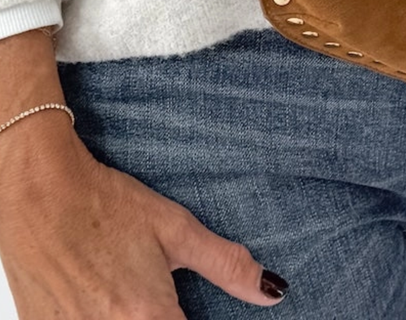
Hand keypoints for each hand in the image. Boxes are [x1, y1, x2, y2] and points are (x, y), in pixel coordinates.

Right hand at [0, 120, 288, 317]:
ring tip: (132, 289)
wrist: (38, 193)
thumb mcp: (176, 229)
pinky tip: (106, 294)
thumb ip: (226, 266)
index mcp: (149, 318)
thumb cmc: (106, 206)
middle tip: (162, 292)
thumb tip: (272, 292)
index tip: (191, 307)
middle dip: (167, 319)